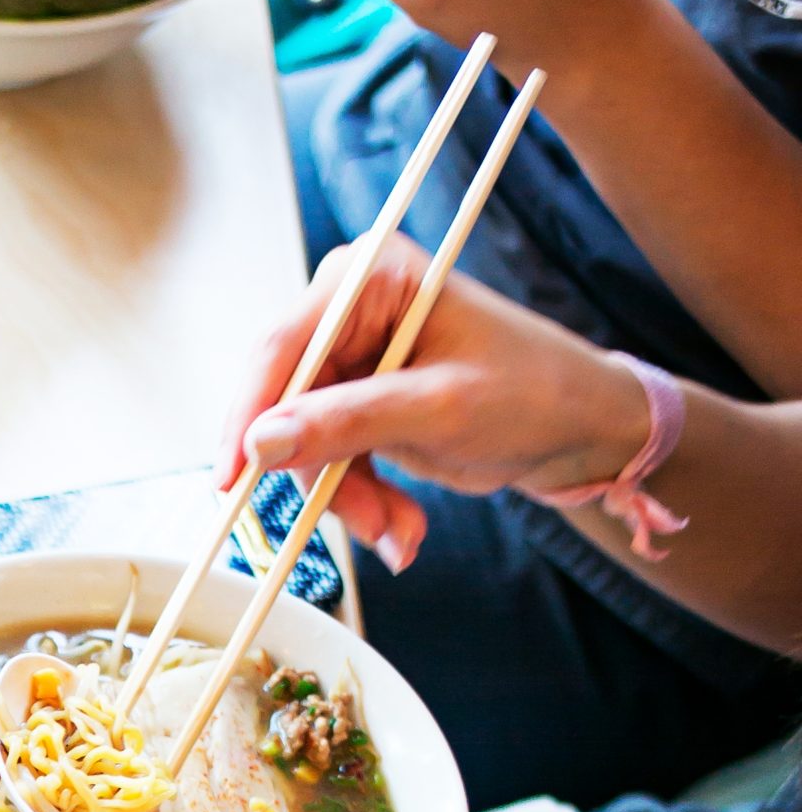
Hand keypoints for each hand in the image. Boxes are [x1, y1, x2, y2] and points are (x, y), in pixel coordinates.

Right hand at [221, 245, 657, 569]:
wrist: (581, 427)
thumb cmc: (534, 392)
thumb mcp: (439, 410)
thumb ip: (347, 423)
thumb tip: (261, 443)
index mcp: (370, 279)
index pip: (282, 347)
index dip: (250, 416)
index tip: (231, 480)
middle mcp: (352, 313)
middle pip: (288, 404)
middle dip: (323, 474)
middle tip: (367, 523)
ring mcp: (355, 362)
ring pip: (305, 445)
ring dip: (348, 499)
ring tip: (401, 532)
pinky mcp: (362, 405)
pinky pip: (330, 462)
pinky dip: (363, 501)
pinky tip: (403, 526)